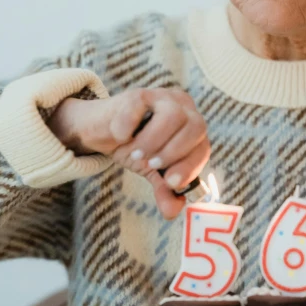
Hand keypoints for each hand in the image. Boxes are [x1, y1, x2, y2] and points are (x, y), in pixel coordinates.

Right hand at [48, 87, 209, 218]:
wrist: (101, 131)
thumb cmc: (134, 147)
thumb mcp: (151, 171)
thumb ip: (164, 189)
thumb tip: (173, 212)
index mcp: (192, 128)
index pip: (203, 147)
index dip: (191, 167)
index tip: (171, 183)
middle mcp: (183, 108)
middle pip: (197, 126)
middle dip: (175, 152)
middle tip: (151, 165)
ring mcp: (161, 97)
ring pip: (172, 115)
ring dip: (154, 140)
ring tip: (136, 154)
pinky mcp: (137, 94)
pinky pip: (139, 107)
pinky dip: (129, 127)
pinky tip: (121, 137)